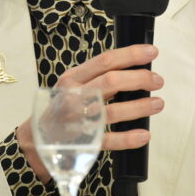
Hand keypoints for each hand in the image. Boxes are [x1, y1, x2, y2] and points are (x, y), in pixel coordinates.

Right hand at [17, 44, 163, 180]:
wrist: (36, 138)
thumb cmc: (61, 106)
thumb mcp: (72, 84)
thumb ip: (97, 75)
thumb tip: (133, 66)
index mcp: (73, 78)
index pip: (105, 61)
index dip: (131, 55)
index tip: (152, 52)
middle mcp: (75, 96)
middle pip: (111, 82)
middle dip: (139, 79)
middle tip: (157, 80)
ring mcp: (78, 120)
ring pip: (113, 111)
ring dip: (140, 107)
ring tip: (158, 104)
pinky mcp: (83, 143)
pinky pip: (108, 140)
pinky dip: (128, 138)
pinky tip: (144, 134)